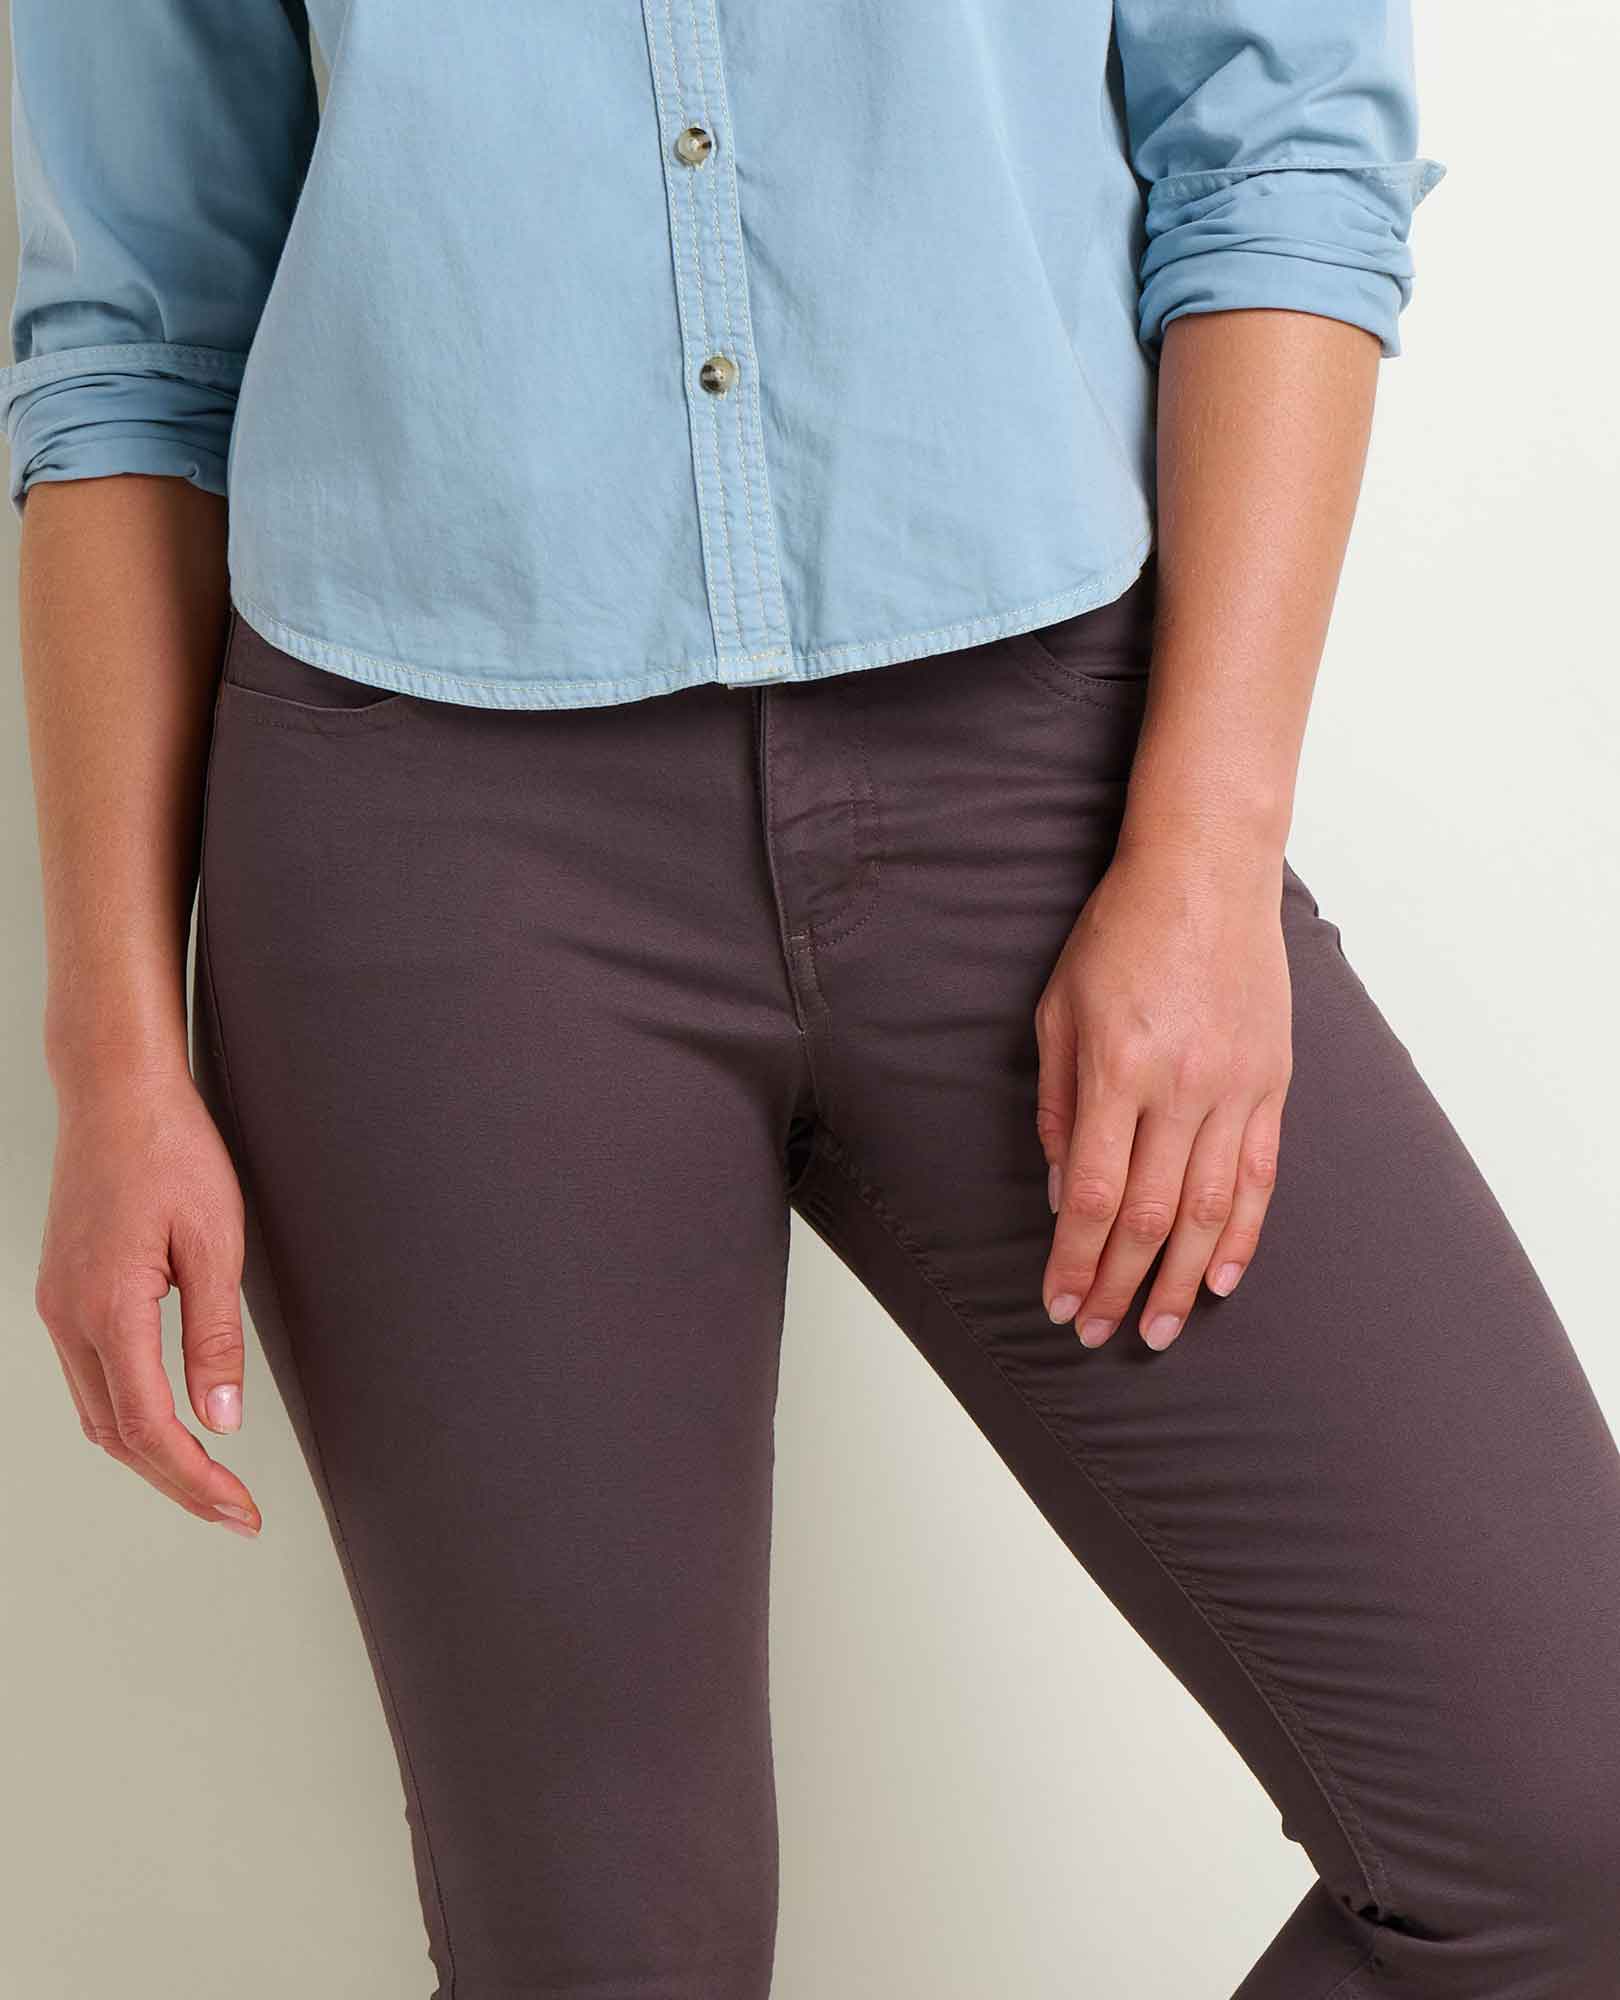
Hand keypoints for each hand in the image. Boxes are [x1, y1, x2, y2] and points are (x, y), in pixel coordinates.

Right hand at [34, 1067, 260, 1532]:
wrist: (116, 1093)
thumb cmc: (171, 1151)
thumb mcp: (215, 1242)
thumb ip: (215, 1337)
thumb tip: (221, 1419)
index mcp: (108, 1307)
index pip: (148, 1426)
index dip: (196, 1479)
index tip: (240, 1509)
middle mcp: (69, 1315)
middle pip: (117, 1436)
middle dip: (177, 1484)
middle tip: (234, 1513)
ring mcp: (58, 1305)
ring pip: (97, 1413)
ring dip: (150, 1456)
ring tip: (209, 1483)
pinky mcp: (63, 1292)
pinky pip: (90, 1378)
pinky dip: (127, 1416)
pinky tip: (166, 1426)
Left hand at [1033, 844, 1291, 1348]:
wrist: (1206, 872)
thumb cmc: (1120, 933)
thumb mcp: (1058, 1010)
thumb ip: (1057, 1105)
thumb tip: (1061, 1193)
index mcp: (1118, 1070)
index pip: (1093, 1195)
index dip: (1076, 1262)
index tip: (1058, 1303)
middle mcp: (1180, 1087)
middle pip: (1148, 1216)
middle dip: (1119, 1285)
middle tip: (1098, 1334)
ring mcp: (1234, 1087)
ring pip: (1208, 1209)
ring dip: (1180, 1279)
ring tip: (1160, 1329)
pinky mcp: (1272, 1082)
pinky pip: (1260, 1175)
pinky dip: (1242, 1234)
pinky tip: (1221, 1277)